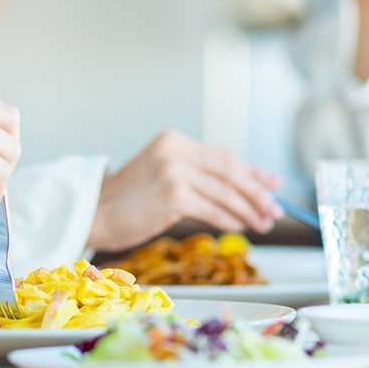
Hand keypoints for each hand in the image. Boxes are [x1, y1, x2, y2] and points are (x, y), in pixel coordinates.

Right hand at [87, 130, 283, 251]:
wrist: (93, 214)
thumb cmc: (128, 202)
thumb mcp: (162, 176)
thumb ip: (195, 177)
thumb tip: (240, 192)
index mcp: (173, 141)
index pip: (223, 156)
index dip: (252, 171)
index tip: (273, 183)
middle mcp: (174, 150)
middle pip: (229, 171)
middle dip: (257, 192)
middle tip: (275, 209)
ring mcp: (173, 171)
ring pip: (225, 191)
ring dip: (248, 209)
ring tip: (262, 223)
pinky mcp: (173, 194)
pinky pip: (213, 209)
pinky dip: (230, 219)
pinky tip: (240, 226)